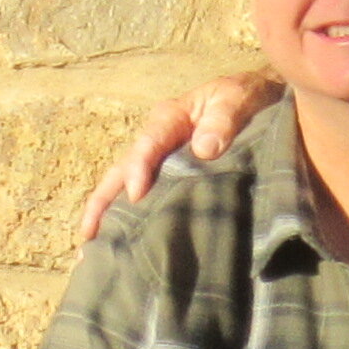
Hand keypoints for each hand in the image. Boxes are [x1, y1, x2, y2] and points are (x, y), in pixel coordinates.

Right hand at [76, 71, 283, 243]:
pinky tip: (123, 247)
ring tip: (94, 250)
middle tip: (88, 234)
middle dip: (102, 203)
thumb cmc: (246, 98)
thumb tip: (204, 149)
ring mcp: (161, 163)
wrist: (259, 102)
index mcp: (170, 118)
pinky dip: (131, 222)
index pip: (148, 144)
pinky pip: (148, 200)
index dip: (138, 169)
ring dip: (109, 218)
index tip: (136, 195)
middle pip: (121, 171)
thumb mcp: (238, 98)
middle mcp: (157, 142)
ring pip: (126, 190)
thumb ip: (224, 119)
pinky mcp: (171, 180)